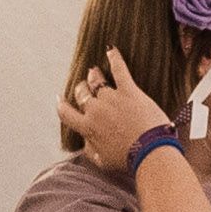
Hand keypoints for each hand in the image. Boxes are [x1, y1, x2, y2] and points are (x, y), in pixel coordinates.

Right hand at [57, 50, 175, 174]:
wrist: (150, 153)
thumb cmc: (128, 161)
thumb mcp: (102, 162)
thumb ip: (89, 150)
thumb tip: (84, 141)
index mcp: (87, 128)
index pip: (66, 114)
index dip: (62, 106)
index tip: (60, 100)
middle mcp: (95, 111)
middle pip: (82, 93)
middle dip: (81, 89)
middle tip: (84, 86)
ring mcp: (111, 99)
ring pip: (97, 81)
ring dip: (94, 76)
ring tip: (94, 71)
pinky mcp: (129, 91)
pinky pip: (119, 69)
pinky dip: (115, 58)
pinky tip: (111, 50)